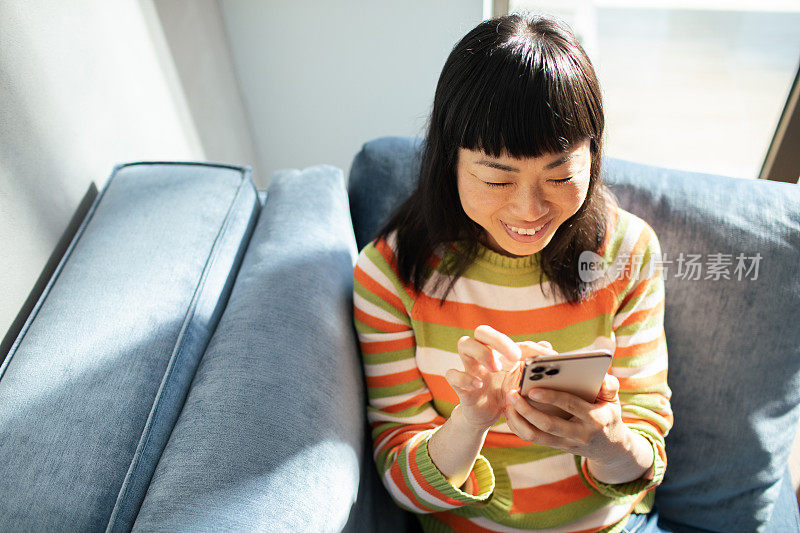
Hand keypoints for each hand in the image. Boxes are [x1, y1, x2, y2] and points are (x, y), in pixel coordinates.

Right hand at [444, 326, 555, 431]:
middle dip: (498, 340)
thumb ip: (534, 364)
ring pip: (464, 343)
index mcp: (497, 350)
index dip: (525, 345)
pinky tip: (478, 385)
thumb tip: (550, 347)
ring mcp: (469, 367)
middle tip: (514, 356)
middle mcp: (481, 353)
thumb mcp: (523, 379)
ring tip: (495, 368)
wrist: (487, 415)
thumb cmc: (505, 391)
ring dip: (482, 353)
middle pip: (482, 332)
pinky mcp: (460, 386)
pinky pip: (452, 374)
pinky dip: (464, 378)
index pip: (507, 337)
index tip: (540, 357)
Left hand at [504, 373, 638, 467]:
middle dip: (527, 410)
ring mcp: (567, 444)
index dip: (551, 397)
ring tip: (507, 403)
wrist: (611, 449)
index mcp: (595, 418)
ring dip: (518, 420)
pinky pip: (534, 440)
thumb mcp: (614, 401)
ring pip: (537, 436)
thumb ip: (610, 386)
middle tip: (511, 393)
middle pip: (549, 425)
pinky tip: (511, 413)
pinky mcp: (557, 447)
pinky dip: (519, 427)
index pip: (571, 405)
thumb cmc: (608, 415)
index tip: (532, 389)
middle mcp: (580, 434)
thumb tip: (602, 378)